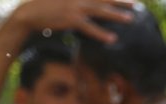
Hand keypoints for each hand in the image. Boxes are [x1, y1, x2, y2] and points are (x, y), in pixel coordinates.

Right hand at [12, 0, 134, 43]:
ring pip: (101, 10)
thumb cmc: (44, 6)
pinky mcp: (71, 19)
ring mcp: (75, 6)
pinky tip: (112, 38)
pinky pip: (90, 27)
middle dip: (121, 0)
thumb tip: (84, 9)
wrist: (29, 13)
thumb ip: (74, 0)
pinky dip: (101, 33)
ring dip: (117, 14)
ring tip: (131, 19)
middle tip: (136, 4)